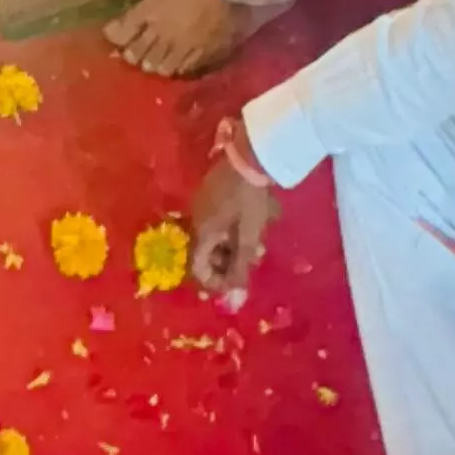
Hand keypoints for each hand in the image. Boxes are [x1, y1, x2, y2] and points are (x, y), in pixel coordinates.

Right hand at [190, 150, 274, 297]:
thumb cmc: (249, 199)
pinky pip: (217, 219)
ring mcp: (202, 201)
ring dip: (233, 245)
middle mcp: (196, 218)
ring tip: (258, 242)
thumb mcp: (248, 235)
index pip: (198, 268)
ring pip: (214, 235)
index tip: (237, 285)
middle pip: (206, 252)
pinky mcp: (211, 189)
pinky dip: (231, 229)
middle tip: (252, 261)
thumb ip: (240, 268)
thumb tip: (234, 301)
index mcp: (202, 231)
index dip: (215, 283)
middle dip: (229, 263)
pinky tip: (252, 223)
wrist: (250, 153)